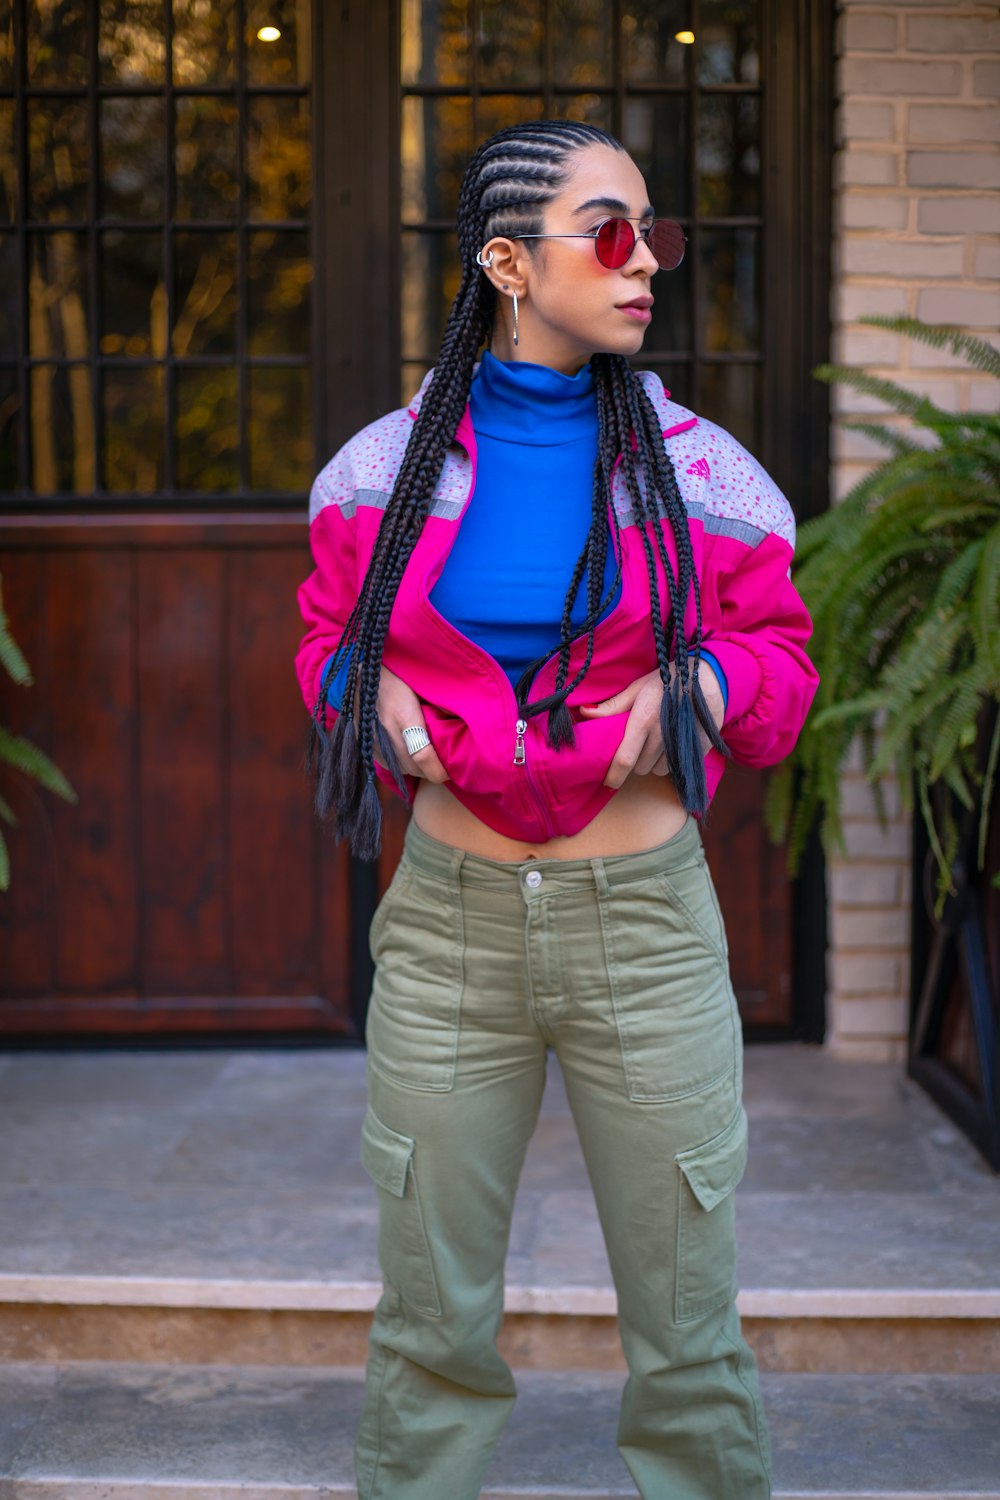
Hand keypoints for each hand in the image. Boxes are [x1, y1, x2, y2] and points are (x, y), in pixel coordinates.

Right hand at [366, 665, 449, 782]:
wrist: (363, 673)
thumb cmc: (398, 674)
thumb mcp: (423, 683)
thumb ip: (440, 703)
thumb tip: (460, 722)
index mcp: (403, 715)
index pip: (422, 755)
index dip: (437, 770)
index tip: (449, 773)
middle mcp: (385, 732)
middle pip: (412, 768)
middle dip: (429, 771)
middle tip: (442, 765)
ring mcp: (371, 739)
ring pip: (398, 769)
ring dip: (414, 768)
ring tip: (425, 759)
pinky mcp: (361, 742)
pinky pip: (385, 763)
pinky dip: (398, 763)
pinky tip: (406, 754)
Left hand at [578, 660, 724, 789]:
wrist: (710, 678)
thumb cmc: (668, 680)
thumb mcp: (638, 688)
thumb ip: (612, 706)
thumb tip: (584, 712)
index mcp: (644, 720)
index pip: (625, 759)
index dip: (614, 776)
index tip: (607, 783)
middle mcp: (662, 736)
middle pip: (641, 768)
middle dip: (635, 762)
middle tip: (639, 745)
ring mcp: (682, 745)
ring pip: (659, 770)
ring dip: (654, 763)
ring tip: (657, 743)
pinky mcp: (699, 750)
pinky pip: (678, 767)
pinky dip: (672, 761)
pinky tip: (674, 743)